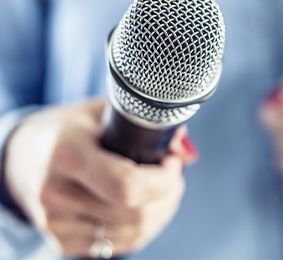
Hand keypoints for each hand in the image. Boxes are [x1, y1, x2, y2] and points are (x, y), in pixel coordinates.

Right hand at [4, 99, 196, 256]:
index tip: (172, 162)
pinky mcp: (61, 240)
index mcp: (66, 153)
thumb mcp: (102, 110)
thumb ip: (146, 124)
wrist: (22, 156)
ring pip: (131, 234)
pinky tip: (149, 208)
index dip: (162, 179)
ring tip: (167, 189)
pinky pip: (116, 246)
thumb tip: (186, 150)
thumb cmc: (68, 128)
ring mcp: (56, 222)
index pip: (126, 185)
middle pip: (134, 214)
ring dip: (161, 213)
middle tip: (175, 173)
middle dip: (168, 194)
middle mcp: (56, 192)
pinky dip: (143, 229)